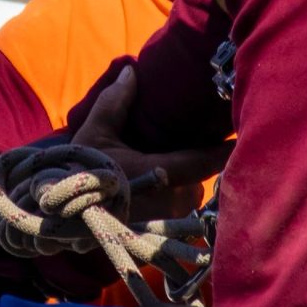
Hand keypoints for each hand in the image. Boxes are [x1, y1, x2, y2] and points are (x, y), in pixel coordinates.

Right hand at [75, 69, 230, 220]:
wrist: (63, 218)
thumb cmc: (81, 174)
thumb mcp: (94, 134)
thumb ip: (116, 101)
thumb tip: (132, 70)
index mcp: (162, 173)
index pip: (206, 160)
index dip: (226, 147)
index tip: (243, 130)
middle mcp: (173, 200)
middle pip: (199, 176)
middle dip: (198, 161)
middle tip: (199, 141)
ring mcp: (170, 221)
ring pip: (191, 193)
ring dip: (186, 180)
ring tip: (173, 164)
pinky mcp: (162, 235)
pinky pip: (181, 211)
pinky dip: (176, 197)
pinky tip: (162, 187)